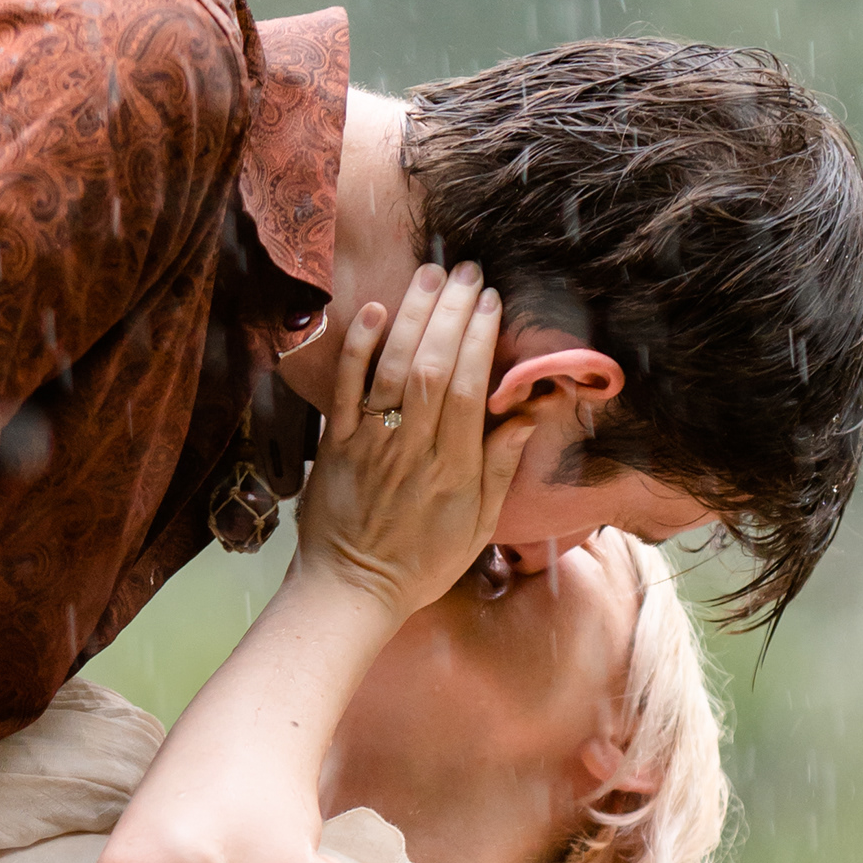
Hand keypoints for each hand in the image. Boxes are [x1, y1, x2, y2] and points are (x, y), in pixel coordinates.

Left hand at [294, 262, 513, 619]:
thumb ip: (500, 468)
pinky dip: (356, 348)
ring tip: (431, 274)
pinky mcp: (335, 445)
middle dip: (452, 313)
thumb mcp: (478, 527)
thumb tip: (527, 414)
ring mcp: (371, 444)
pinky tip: (371, 310)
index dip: (480, 340)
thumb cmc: (420, 563)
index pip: (469, 388)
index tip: (491, 302)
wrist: (351, 591)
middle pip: (433, 366)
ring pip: (393, 368)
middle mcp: (414, 449)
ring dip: (413, 316)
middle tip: (467, 271)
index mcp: (455, 469)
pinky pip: (345, 389)